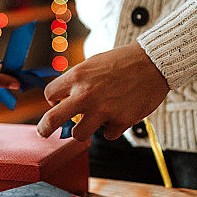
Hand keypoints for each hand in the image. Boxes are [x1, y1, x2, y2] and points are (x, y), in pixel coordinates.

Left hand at [36, 42, 169, 140]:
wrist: (153, 62)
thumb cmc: (123, 61)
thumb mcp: (94, 63)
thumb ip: (78, 80)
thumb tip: (66, 99)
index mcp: (78, 76)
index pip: (50, 94)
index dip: (52, 100)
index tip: (56, 104)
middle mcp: (86, 94)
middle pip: (53, 119)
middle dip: (44, 129)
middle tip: (43, 133)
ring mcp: (103, 109)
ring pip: (78, 135)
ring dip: (83, 131)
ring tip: (92, 123)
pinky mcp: (120, 121)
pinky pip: (107, 135)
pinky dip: (111, 129)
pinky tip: (119, 116)